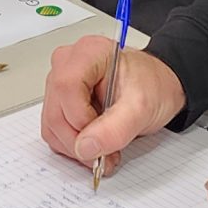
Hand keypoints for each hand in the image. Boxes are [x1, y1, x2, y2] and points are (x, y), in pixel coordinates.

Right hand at [42, 36, 185, 174]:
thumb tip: (86, 147)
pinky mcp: (58, 102)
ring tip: (104, 150)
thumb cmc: (152, 86)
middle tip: (106, 154)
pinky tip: (95, 144)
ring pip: (52, 125)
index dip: (80, 118)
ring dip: (76, 148)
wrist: (155, 88)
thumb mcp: (142, 107)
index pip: (66, 87)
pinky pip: (54, 131)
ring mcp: (59, 83)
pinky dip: (73, 146)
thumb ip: (115, 129)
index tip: (101, 136)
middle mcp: (67, 65)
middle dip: (80, 142)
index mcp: (88, 53)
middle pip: (56, 111)